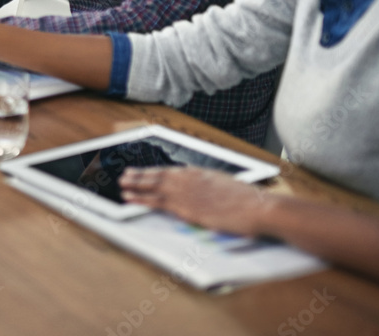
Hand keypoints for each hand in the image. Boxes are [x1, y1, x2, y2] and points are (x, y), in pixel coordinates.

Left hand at [119, 167, 274, 235]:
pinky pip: (158, 203)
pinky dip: (142, 199)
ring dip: (136, 186)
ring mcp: (186, 193)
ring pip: (153, 187)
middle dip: (139, 176)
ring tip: (122, 185)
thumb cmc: (246, 199)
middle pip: (157, 176)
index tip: (141, 171)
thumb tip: (199, 185)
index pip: (169, 171)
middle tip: (124, 175)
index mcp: (198, 173)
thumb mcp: (223, 184)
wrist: (256, 207)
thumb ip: (207, 184)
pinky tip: (131, 199)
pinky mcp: (186, 209)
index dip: (153, 171)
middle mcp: (188, 179)